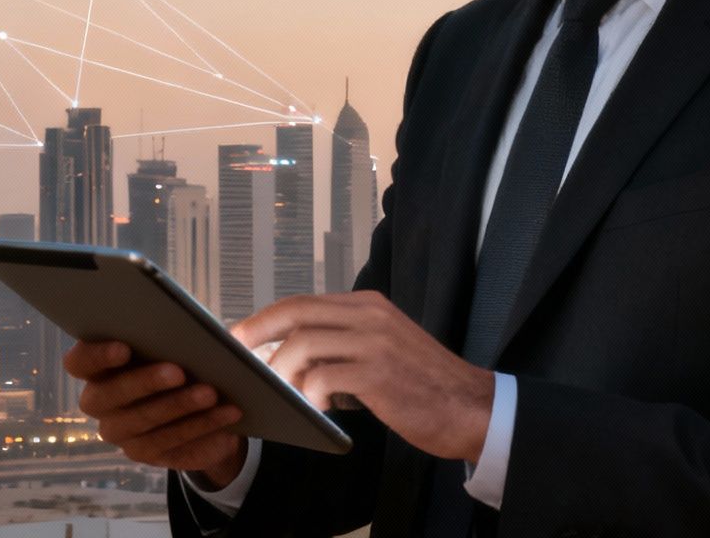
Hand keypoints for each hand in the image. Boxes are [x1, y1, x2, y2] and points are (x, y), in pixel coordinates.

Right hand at [63, 339, 247, 487]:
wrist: (204, 401)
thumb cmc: (183, 355)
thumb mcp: (183, 339)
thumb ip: (183, 332)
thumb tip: (206, 333)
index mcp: (97, 365)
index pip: (79, 362)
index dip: (96, 355)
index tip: (125, 347)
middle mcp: (99, 401)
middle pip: (108, 396)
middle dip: (144, 383)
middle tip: (178, 371)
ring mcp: (120, 432)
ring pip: (143, 423)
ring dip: (179, 407)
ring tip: (211, 393)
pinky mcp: (146, 454)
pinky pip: (171, 443)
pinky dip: (202, 426)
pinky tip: (227, 413)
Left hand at [235, 290, 493, 462]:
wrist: (472, 407)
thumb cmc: (423, 385)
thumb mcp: (383, 349)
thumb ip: (344, 344)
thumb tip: (291, 355)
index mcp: (368, 305)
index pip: (303, 302)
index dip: (266, 317)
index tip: (241, 333)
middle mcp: (370, 315)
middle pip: (296, 312)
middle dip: (258, 332)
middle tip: (236, 351)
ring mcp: (375, 342)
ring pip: (304, 344)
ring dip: (282, 370)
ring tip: (281, 392)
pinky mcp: (379, 373)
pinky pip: (325, 377)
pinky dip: (310, 393)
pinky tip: (316, 408)